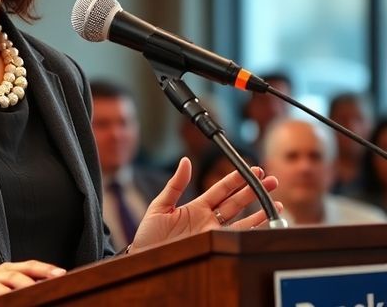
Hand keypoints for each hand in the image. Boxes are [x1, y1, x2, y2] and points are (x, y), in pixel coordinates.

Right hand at [0, 260, 66, 305]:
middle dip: (30, 278)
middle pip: (13, 273)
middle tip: (46, 284)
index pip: (27, 266)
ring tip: (21, 292)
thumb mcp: (4, 292)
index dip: (44, 268)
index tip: (62, 273)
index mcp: (5, 272)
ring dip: (6, 288)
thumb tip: (49, 290)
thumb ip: (23, 289)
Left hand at [129, 157, 280, 252]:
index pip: (221, 190)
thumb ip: (175, 184)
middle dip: (254, 191)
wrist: (143, 258)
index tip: (251, 170)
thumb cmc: (149, 234)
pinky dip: (253, 230)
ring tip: (275, 201)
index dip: (236, 179)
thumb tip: (185, 160)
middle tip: (271, 180)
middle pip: (236, 202)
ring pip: (242, 220)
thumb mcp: (160, 205)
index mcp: (197, 207)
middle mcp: (208, 220)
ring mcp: (213, 234)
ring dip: (259, 211)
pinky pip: (236, 237)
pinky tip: (265, 222)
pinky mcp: (214, 246)